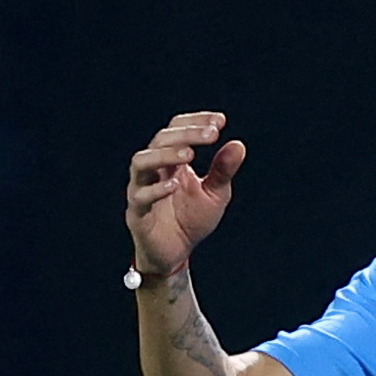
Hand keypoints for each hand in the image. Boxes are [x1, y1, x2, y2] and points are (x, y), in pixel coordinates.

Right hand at [125, 110, 245, 283]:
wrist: (175, 254)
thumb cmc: (191, 221)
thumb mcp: (215, 195)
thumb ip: (223, 171)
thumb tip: (238, 144)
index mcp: (171, 161)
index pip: (177, 129)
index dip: (196, 121)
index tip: (221, 121)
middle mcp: (154, 169)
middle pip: (161, 139)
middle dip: (187, 134)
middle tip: (212, 135)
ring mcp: (142, 188)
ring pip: (141, 162)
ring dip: (165, 154)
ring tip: (190, 155)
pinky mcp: (137, 213)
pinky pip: (140, 196)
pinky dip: (156, 189)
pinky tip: (175, 185)